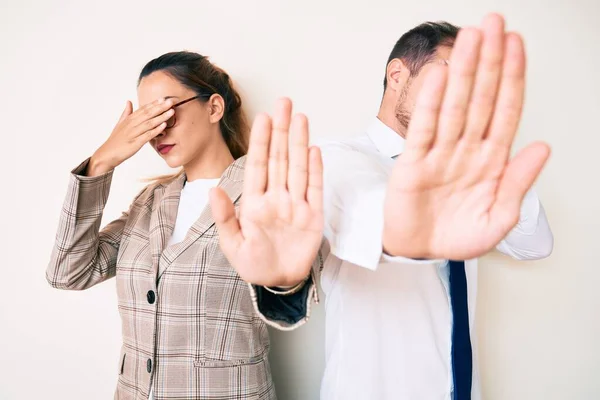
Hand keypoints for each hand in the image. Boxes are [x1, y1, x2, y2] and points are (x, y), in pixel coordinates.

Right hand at [87, 98, 174, 175]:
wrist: (107, 154)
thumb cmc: (115, 140)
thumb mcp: (120, 124)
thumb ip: (126, 112)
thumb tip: (129, 101)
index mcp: (129, 119)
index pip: (143, 109)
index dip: (154, 103)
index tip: (164, 98)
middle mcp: (131, 124)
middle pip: (148, 114)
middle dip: (160, 107)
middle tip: (171, 101)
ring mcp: (133, 133)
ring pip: (149, 123)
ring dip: (161, 117)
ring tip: (171, 112)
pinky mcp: (135, 143)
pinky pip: (147, 135)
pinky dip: (156, 130)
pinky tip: (163, 126)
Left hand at [210, 98, 323, 286]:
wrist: (278, 282)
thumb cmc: (253, 264)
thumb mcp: (232, 244)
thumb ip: (225, 217)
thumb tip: (213, 191)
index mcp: (255, 202)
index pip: (258, 165)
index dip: (260, 141)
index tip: (263, 118)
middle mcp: (276, 197)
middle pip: (279, 158)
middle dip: (281, 131)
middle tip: (284, 103)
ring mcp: (296, 205)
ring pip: (298, 167)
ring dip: (299, 143)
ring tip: (300, 118)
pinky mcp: (313, 216)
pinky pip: (315, 189)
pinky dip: (316, 170)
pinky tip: (314, 150)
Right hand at [383, 13, 550, 259]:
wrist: (419, 252)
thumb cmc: (457, 236)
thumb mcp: (498, 219)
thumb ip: (518, 183)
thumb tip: (542, 146)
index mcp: (491, 160)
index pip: (505, 110)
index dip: (512, 78)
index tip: (517, 45)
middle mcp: (466, 149)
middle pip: (481, 98)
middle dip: (489, 61)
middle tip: (493, 23)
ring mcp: (439, 154)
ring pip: (455, 106)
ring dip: (464, 71)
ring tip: (471, 37)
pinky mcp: (413, 163)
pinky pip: (424, 130)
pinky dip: (432, 104)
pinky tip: (441, 77)